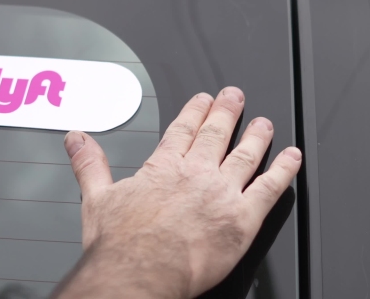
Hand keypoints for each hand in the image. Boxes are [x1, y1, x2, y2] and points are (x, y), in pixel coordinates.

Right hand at [54, 87, 301, 298]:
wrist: (140, 272)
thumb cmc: (121, 245)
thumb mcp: (97, 198)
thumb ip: (90, 164)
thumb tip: (76, 140)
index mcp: (164, 168)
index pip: (184, 131)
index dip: (195, 112)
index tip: (203, 99)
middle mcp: (195, 174)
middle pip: (217, 135)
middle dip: (227, 112)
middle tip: (235, 96)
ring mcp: (222, 193)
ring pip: (245, 155)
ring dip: (257, 136)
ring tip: (265, 122)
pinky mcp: (242, 218)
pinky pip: (270, 188)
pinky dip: (284, 170)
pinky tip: (292, 158)